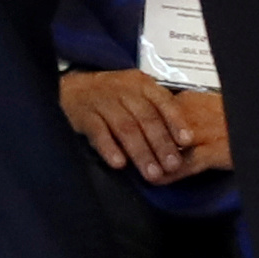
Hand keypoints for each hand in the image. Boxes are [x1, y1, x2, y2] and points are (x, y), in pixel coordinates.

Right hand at [60, 66, 228, 181]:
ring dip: (140, 152)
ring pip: (125, 127)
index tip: (187, 142)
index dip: (176, 121)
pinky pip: (98, 131)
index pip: (163, 101)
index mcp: (141, 85)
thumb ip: (156, 113)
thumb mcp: (136, 95)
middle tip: (171, 166)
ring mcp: (102, 101)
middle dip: (161, 144)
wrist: (72, 89)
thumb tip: (183, 145)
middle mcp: (123, 90)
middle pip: (146, 118)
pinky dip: (109, 148)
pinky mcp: (83, 114)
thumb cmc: (112, 97)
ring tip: (152, 173)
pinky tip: (119, 163)